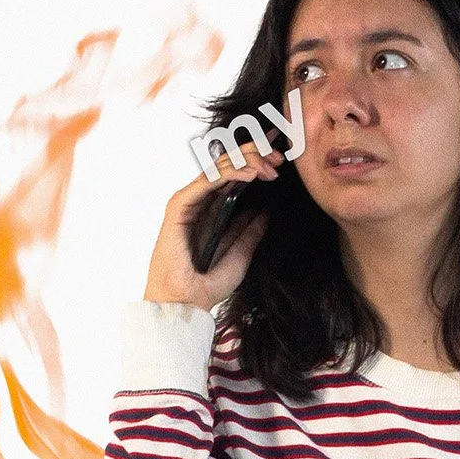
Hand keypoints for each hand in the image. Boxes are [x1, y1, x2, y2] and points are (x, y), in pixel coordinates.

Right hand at [145, 145, 284, 309]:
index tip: (280, 159)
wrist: (187, 303)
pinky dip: (230, 173)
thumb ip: (251, 233)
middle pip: (227, 165)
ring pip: (218, 167)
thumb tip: (266, 213)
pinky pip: (208, 180)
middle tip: (278, 157)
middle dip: (255, 155)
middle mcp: (200, 202)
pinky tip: (251, 174)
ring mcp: (189, 201)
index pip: (234, 175)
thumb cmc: (206, 285)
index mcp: (212, 211)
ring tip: (270, 167)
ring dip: (246, 161)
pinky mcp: (180, 205)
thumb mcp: (241, 255)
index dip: (256, 161)